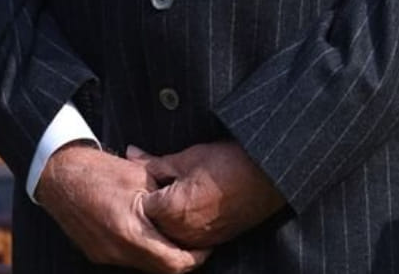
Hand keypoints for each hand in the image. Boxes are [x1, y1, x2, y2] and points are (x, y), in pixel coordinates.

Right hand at [33, 142, 209, 271]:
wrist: (59, 175)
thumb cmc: (100, 170)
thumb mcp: (140, 177)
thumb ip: (165, 199)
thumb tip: (189, 210)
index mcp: (131, 231)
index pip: (173, 262)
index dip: (195, 258)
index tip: (206, 247)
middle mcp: (117, 250)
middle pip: (160, 270)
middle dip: (180, 259)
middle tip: (194, 244)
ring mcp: (105, 255)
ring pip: (144, 267)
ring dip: (161, 256)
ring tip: (172, 236)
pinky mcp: (97, 253)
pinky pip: (128, 260)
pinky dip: (142, 251)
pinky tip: (147, 233)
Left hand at [132, 140, 285, 248]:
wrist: (267, 176)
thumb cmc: (228, 163)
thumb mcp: (186, 158)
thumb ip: (154, 162)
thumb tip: (131, 155)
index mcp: (170, 210)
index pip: (139, 206)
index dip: (139, 190)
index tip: (145, 179)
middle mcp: (181, 232)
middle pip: (151, 226)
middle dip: (150, 208)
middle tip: (157, 187)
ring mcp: (198, 240)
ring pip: (168, 236)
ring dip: (165, 221)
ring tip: (175, 198)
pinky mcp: (213, 242)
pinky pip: (187, 241)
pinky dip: (183, 228)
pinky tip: (189, 210)